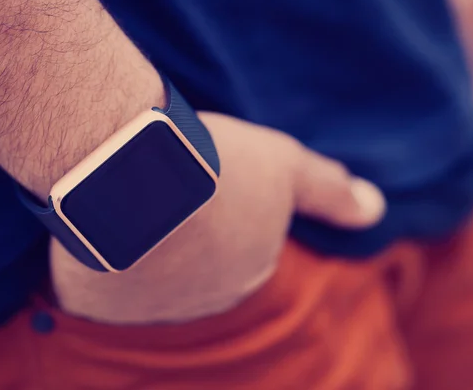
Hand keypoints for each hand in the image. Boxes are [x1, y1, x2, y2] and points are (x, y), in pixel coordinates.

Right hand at [50, 112, 385, 323]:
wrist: (133, 171)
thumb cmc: (214, 166)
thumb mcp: (283, 166)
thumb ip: (328, 191)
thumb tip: (375, 210)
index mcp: (248, 271)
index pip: (243, 253)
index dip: (223, 214)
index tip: (205, 186)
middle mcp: (203, 300)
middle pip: (196, 269)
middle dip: (186, 234)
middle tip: (165, 189)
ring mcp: (149, 307)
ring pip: (149, 280)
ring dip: (143, 248)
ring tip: (128, 201)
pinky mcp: (97, 305)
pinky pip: (103, 290)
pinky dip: (103, 262)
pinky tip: (97, 230)